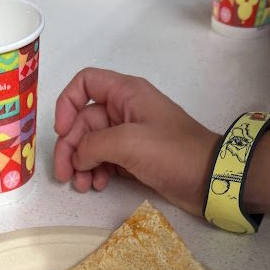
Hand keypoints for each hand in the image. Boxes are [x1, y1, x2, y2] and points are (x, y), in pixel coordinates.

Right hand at [54, 68, 218, 215]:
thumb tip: (78, 156)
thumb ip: (93, 144)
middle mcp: (126, 110)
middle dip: (71, 147)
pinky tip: (98, 185)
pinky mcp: (136, 158)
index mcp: (126, 93)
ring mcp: (131, 135)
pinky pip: (106, 161)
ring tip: (83, 185)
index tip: (61, 131)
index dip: (67, 104)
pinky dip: (97, 172)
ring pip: (93, 144)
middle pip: (83, 121)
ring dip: (82, 164)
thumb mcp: (128, 142)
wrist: (209, 179)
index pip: (85, 84)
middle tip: (65, 175)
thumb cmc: (173, 153)